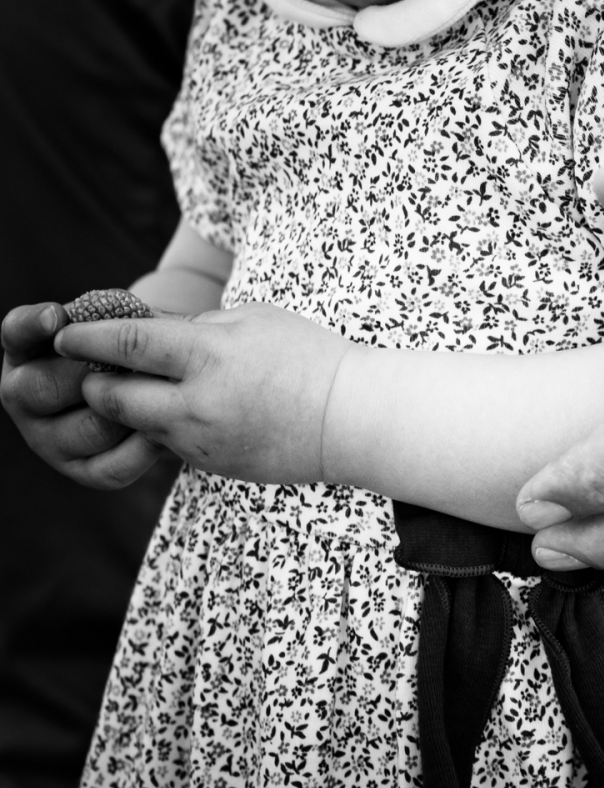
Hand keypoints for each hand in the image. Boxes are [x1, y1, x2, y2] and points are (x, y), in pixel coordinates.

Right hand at [1, 302, 164, 487]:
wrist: (156, 388)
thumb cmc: (133, 347)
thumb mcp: (120, 323)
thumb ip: (107, 315)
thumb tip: (109, 311)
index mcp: (25, 351)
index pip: (16, 334)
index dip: (33, 326)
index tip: (57, 316)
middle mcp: (25, 398)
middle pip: (44, 388)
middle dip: (94, 375)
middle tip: (134, 367)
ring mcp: (49, 440)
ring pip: (88, 429)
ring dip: (127, 414)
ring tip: (158, 398)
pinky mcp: (84, 471)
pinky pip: (113, 466)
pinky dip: (142, 449)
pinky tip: (161, 432)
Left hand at [53, 303, 352, 484]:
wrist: (354, 419)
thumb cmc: (309, 357)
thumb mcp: (252, 321)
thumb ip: (198, 328)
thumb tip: (156, 335)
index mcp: (208, 355)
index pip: (124, 344)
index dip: (86, 338)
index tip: (65, 336)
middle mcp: (198, 402)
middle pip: (114, 399)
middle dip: (96, 386)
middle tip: (97, 374)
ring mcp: (204, 440)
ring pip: (139, 426)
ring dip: (134, 410)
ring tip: (150, 392)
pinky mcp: (215, 465)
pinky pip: (172, 445)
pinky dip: (170, 428)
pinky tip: (193, 413)